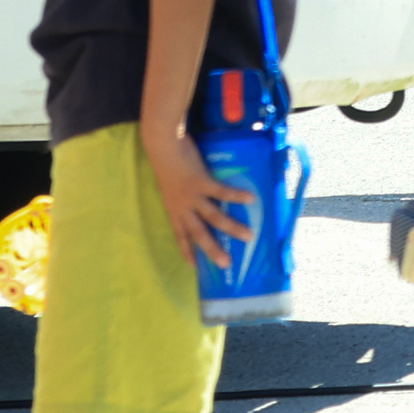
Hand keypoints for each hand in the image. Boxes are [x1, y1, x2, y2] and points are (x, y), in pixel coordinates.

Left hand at [142, 124, 251, 271]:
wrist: (162, 145)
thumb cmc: (166, 162)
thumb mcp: (171, 185)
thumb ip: (183, 195)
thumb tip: (198, 199)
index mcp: (173, 209)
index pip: (179, 236)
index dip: (187, 251)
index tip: (195, 267)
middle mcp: (182, 207)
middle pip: (198, 233)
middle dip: (213, 250)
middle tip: (227, 264)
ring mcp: (191, 196)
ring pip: (213, 217)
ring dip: (232, 227)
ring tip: (249, 235)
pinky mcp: (201, 182)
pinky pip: (222, 192)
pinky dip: (236, 196)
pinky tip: (251, 199)